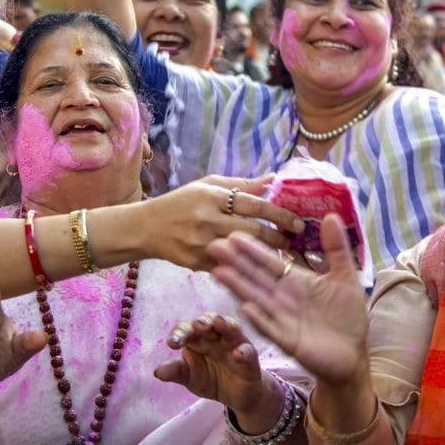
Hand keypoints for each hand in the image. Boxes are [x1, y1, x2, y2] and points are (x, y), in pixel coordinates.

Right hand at [136, 174, 302, 269]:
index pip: (253, 204)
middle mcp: (206, 219)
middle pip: (252, 230)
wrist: (146, 228)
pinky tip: (260, 265)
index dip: (279, 213)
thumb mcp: (208, 185)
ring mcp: (201, 244)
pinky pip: (229, 266)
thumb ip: (241, 184)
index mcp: (211, 196)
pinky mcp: (197, 264)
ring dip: (266, 254)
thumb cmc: (181, 203)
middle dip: (278, 237)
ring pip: (243, 251)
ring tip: (283, 254)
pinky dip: (246, 266)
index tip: (298, 221)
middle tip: (294, 240)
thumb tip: (273, 178)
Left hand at [153, 313, 282, 426]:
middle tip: (196, 326)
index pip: (187, 329)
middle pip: (209, 321)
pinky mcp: (250, 356)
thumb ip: (176, 372)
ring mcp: (234, 343)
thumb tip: (157, 372)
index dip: (180, 333)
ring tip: (216, 323)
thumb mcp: (190, 378)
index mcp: (198, 338)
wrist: (237, 396)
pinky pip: (247, 350)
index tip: (172, 343)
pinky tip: (237, 354)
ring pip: (230, 326)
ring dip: (224, 323)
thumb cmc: (211, 379)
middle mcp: (216, 335)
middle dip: (202, 322)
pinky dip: (243, 351)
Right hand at [208, 214, 368, 387]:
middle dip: (235, 262)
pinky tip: (244, 307)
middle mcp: (283, 298)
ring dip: (238, 287)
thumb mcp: (346, 277)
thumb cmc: (348, 315)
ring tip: (217, 272)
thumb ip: (336, 248)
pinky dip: (258, 319)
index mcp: (295, 281)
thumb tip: (330, 215)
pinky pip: (270, 328)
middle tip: (213, 246)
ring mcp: (282, 319)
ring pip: (256, 299)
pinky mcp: (287, 341)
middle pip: (255, 277)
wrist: (354, 354)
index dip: (252, 249)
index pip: (269, 262)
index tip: (233, 234)